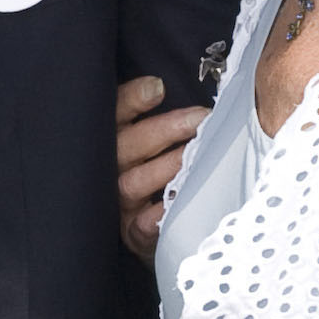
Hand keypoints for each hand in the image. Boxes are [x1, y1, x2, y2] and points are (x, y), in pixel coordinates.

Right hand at [116, 76, 210, 264]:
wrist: (146, 225)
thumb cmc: (157, 167)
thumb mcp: (154, 138)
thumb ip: (170, 117)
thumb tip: (209, 100)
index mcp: (114, 136)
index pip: (115, 111)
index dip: (133, 98)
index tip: (159, 87)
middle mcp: (109, 166)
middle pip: (128, 143)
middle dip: (166, 129)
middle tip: (201, 119)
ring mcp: (118, 200)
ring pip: (134, 182)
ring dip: (167, 167)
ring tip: (197, 158)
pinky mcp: (130, 231)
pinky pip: (142, 224)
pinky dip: (159, 214)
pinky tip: (179, 202)